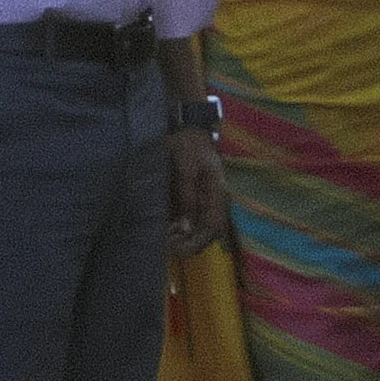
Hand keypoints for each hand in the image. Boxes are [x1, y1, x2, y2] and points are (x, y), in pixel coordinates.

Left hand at [167, 127, 228, 255]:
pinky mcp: (194, 201)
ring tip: (162, 240)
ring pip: (198, 230)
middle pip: (207, 234)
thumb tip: (185, 228)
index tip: (176, 250)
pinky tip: (164, 230)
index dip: (196, 243)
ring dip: (181, 239)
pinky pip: (189, 222)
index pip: (213, 228)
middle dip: (187, 245)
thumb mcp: (185, 167)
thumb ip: (187, 196)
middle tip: (165, 246)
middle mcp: (214, 202)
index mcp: (217, 194)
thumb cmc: (188, 145)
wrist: (187, 130)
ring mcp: (204, 202)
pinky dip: (177, 230)